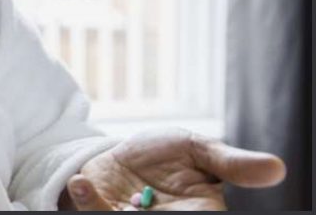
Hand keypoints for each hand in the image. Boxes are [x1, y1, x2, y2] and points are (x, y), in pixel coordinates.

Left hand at [62, 127, 285, 209]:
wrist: (121, 153)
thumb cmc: (165, 154)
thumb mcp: (197, 150)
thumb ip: (231, 164)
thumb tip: (277, 168)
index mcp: (200, 211)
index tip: (184, 208)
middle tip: (136, 204)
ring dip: (106, 210)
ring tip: (90, 185)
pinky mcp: (103, 213)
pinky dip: (86, 201)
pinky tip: (81, 181)